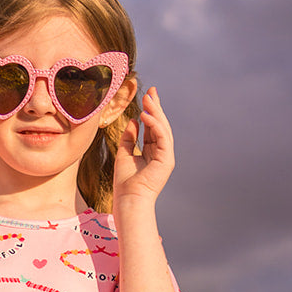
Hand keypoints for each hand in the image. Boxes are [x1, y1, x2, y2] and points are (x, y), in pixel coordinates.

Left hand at [112, 86, 173, 208]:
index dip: (150, 111)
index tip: (147, 96)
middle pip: (160, 125)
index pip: (152, 127)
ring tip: (148, 99)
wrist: (128, 200)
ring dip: (156, 113)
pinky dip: (155, 125)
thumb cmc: (124, 182)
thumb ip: (129, 137)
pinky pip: (162, 137)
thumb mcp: (124, 153)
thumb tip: (132, 121)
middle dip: (156, 107)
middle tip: (151, 91)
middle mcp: (161, 152)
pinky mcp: (166, 160)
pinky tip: (146, 115)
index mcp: (152, 152)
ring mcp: (165, 156)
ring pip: (163, 129)